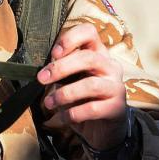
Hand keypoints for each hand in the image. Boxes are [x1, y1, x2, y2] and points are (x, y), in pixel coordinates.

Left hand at [36, 23, 126, 150]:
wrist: (103, 127)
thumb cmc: (83, 98)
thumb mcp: (72, 80)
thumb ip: (62, 71)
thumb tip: (42, 71)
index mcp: (98, 54)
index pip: (89, 32)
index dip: (70, 38)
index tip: (54, 53)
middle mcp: (111, 66)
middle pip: (88, 58)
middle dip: (60, 68)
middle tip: (41, 79)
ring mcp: (116, 87)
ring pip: (90, 84)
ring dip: (64, 94)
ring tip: (49, 103)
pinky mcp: (117, 108)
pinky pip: (92, 108)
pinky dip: (73, 113)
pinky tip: (63, 117)